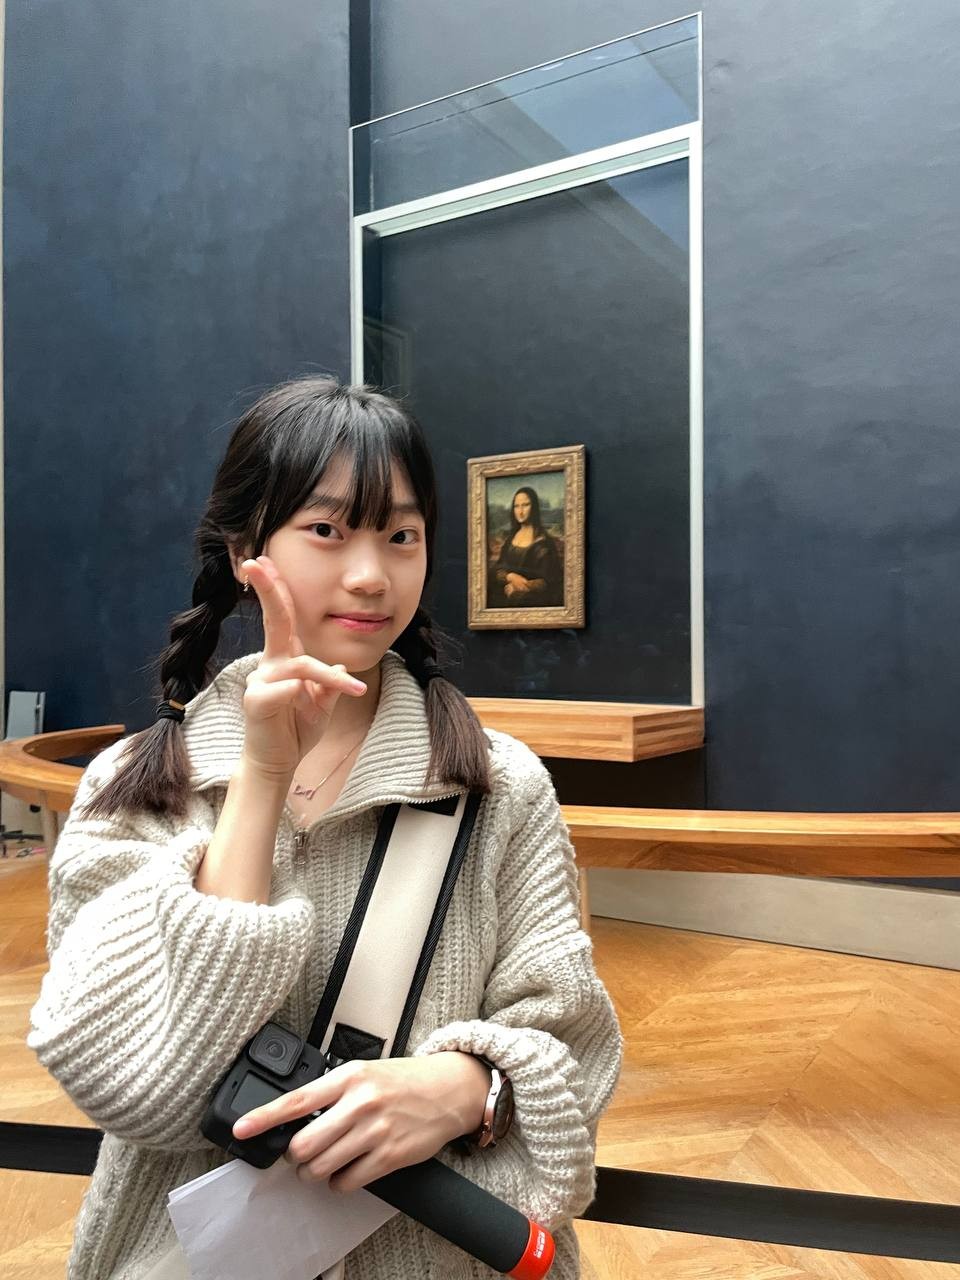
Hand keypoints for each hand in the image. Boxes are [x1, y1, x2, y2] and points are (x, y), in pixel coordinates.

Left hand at [232, 1053, 490, 1192]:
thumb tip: (293, 1120)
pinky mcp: (390, 1156)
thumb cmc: (403, 1081)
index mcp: (349, 1076)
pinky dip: (340, 1183)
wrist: (449, 1089)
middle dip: (296, 1157)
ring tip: (325, 1163)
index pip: (297, 1100)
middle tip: (302, 1155)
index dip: (264, 1118)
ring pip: (321, 1168)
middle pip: (304, 1145)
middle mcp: (360, 1102)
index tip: (241, 1130)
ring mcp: (375, 1131)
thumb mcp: (364, 1072)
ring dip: (315, 1173)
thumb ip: (331, 1092)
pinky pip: (346, 1182)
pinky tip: (348, 1170)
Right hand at [239, 555, 367, 777]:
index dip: (276, 589)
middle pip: (274, 620)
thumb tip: (341, 668)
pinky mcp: (256, 701)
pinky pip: (285, 690)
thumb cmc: (296, 729)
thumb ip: (330, 684)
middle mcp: (272, 663)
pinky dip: (300, 695)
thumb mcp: (322, 704)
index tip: (266, 561)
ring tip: (356, 691)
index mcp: (287, 658)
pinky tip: (302, 701)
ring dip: (331, 679)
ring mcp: (262, 681)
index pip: (284, 617)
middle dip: (267, 590)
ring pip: (302, 665)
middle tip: (254, 563)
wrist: (278, 762)